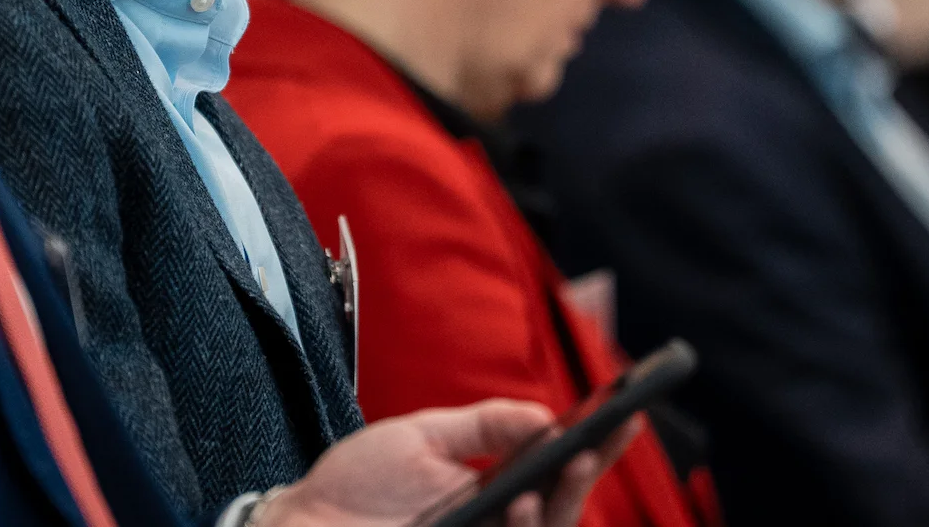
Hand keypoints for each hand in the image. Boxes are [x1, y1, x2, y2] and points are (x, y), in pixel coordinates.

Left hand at [262, 399, 637, 526]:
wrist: (303, 523)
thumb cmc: (357, 485)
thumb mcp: (420, 436)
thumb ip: (482, 424)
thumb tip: (544, 414)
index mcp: (492, 492)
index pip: (556, 472)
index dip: (594, 449)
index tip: (624, 416)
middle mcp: (495, 525)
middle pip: (562, 510)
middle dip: (587, 476)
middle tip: (594, 442)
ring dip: (560, 505)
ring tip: (563, 463)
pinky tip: (520, 502)